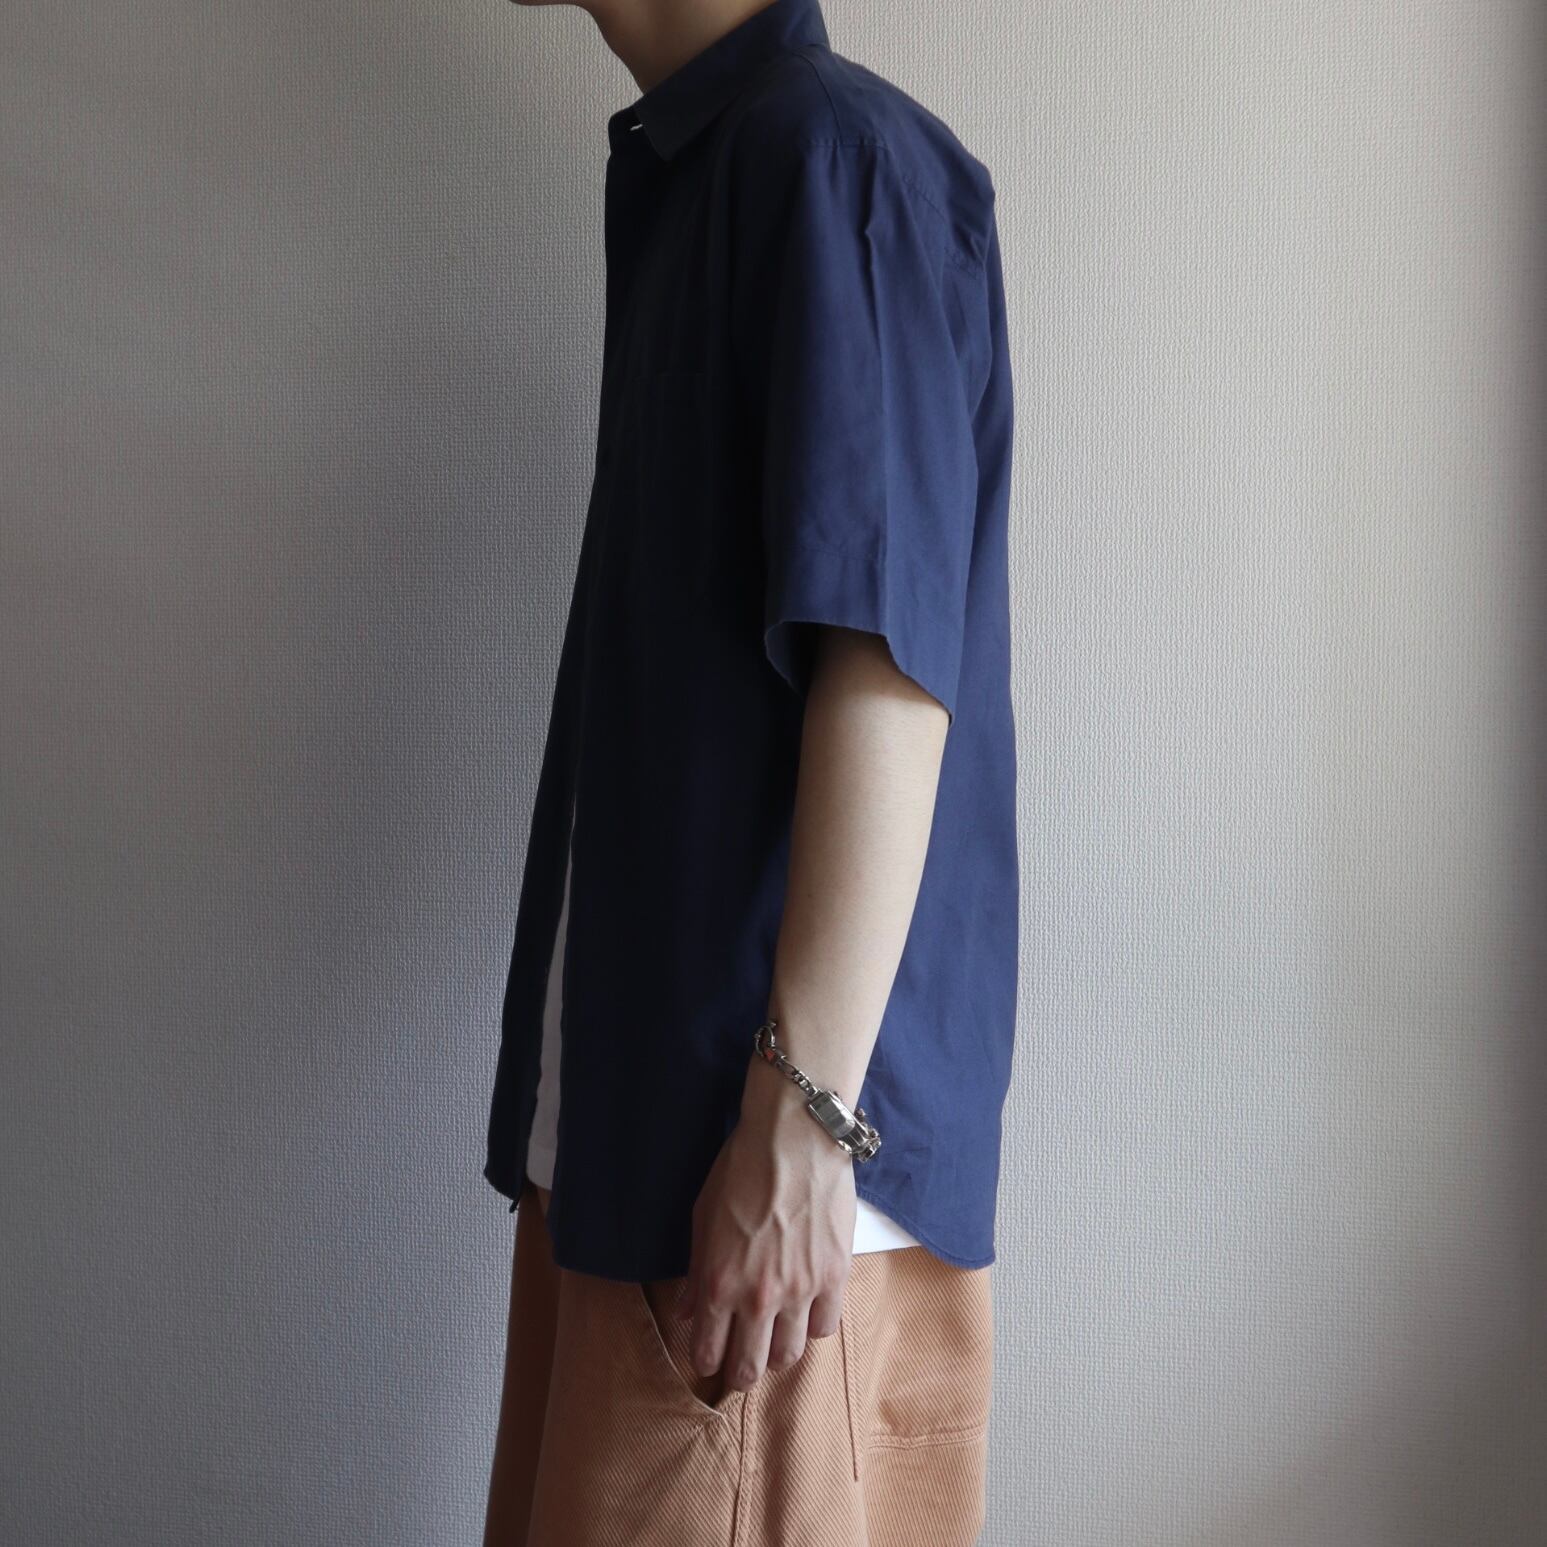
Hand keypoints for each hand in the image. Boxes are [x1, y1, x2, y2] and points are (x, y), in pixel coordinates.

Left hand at [673, 1066, 856, 1392]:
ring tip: (774, 1339)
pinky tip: (806, 1311)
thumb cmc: (741, 1169)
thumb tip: (685, 1310)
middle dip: (740, 1373)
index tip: (709, 1356)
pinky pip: (825, 1326)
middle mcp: (757, 1298)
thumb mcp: (703, 1217)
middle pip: (749, 1366)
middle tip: (741, 1366)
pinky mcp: (834, 1277)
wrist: (794, 1139)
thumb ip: (694, 1270)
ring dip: (777, 1352)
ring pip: (789, 1354)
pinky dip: (813, 1326)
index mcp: (718, 1283)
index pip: (707, 1351)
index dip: (705, 1360)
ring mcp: (799, 1291)